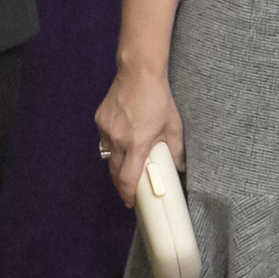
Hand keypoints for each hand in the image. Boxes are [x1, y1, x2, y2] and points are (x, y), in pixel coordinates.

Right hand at [94, 69, 184, 208]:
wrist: (138, 73)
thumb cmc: (157, 98)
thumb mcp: (172, 126)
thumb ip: (175, 150)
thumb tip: (178, 167)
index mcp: (137, 143)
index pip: (128, 178)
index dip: (128, 194)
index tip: (131, 203)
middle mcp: (118, 139)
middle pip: (115, 172)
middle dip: (121, 184)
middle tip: (129, 191)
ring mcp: (106, 130)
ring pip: (108, 156)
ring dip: (117, 164)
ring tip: (127, 164)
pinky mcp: (100, 120)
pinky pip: (104, 140)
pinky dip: (113, 144)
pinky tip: (123, 138)